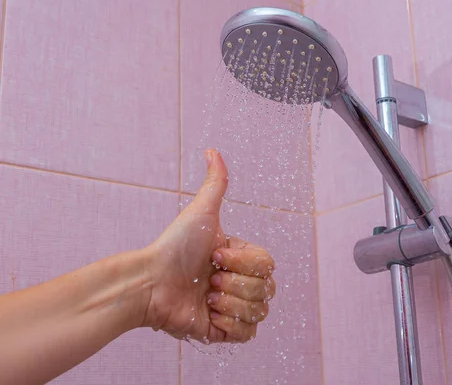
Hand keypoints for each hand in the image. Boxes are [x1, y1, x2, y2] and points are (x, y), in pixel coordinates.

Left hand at [141, 150, 275, 342]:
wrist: (151, 283)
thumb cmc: (174, 247)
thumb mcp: (201, 213)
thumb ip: (215, 183)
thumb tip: (212, 150)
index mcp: (241, 258)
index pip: (269, 265)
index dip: (244, 263)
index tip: (215, 256)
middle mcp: (240, 283)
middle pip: (267, 290)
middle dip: (236, 284)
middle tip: (209, 279)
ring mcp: (233, 308)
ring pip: (259, 312)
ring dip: (231, 303)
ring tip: (207, 297)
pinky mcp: (223, 331)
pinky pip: (247, 334)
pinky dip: (230, 324)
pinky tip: (209, 314)